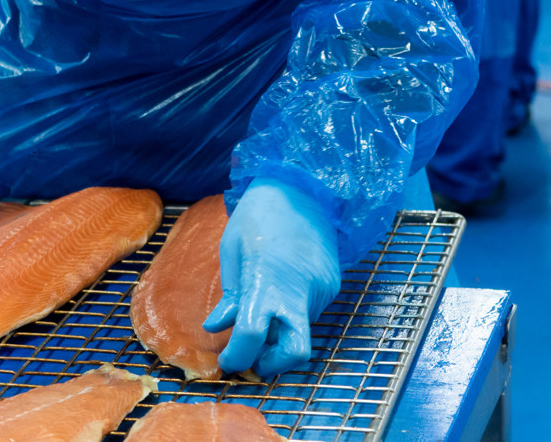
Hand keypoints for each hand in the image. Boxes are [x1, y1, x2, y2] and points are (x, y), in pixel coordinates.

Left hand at [204, 180, 341, 378]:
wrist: (303, 186)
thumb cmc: (260, 214)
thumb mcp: (233, 250)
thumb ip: (230, 294)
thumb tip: (218, 327)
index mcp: (265, 278)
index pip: (251, 335)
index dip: (237, 357)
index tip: (228, 361)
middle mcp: (299, 290)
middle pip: (295, 353)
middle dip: (274, 364)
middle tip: (254, 357)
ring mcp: (320, 289)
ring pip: (299, 330)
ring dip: (280, 330)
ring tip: (264, 302)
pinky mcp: (332, 285)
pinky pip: (309, 311)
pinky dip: (293, 310)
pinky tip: (283, 283)